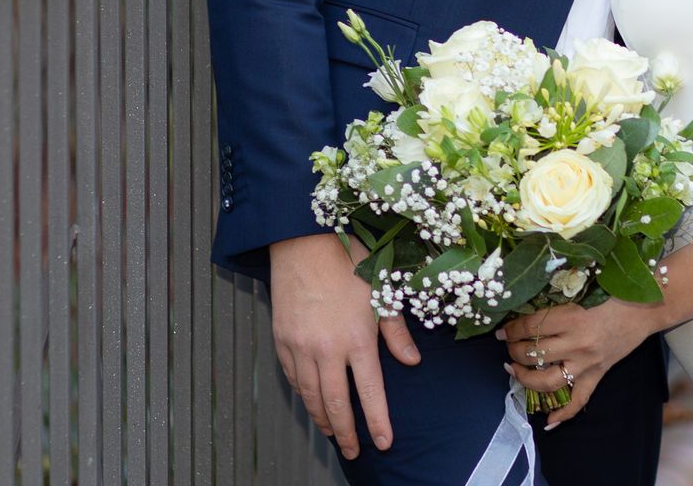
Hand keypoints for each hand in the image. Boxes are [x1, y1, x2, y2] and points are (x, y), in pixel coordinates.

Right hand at [268, 232, 419, 457]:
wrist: (303, 241)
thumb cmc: (349, 261)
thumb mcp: (383, 292)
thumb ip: (396, 331)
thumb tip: (411, 361)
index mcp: (357, 339)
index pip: (370, 392)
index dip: (377, 421)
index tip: (384, 443)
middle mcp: (327, 350)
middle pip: (336, 404)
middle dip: (347, 433)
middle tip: (355, 452)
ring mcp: (300, 347)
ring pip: (311, 396)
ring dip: (323, 418)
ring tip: (334, 433)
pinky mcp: (281, 341)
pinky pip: (293, 378)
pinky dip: (304, 395)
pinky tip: (313, 401)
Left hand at [500, 301, 655, 429]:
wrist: (646, 307)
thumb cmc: (614, 293)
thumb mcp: (583, 291)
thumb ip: (557, 302)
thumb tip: (528, 312)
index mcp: (572, 318)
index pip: (531, 327)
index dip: (512, 329)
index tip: (504, 330)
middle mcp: (577, 344)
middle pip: (534, 354)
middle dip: (514, 350)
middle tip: (509, 346)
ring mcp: (587, 362)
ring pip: (547, 381)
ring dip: (525, 378)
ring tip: (514, 370)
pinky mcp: (598, 373)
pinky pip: (579, 399)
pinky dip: (564, 413)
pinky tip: (548, 422)